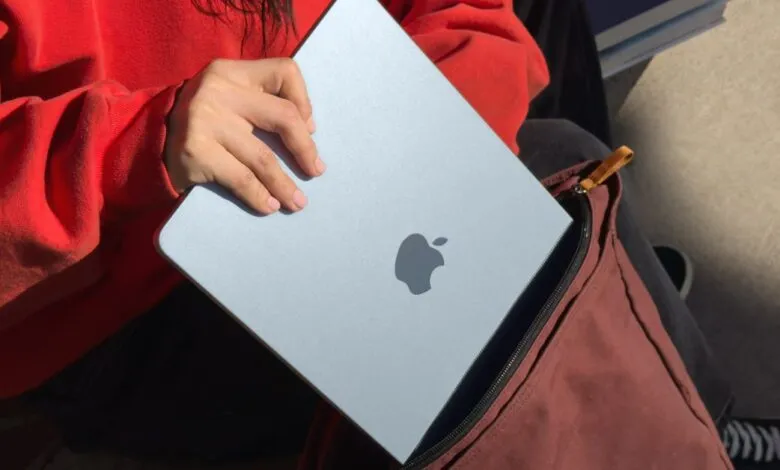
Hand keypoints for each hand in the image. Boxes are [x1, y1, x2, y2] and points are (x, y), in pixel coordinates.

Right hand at [165, 58, 324, 213]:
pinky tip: (270, 206)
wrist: (146, 139)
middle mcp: (219, 90)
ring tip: (298, 202)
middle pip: (283, 118)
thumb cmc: (203, 122)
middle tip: (315, 171)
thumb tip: (308, 128)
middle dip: (305, 149)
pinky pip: (241, 179)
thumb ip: (261, 102)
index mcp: (232, 72)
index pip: (284, 72)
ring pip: (264, 158)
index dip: (304, 101)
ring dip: (285, 185)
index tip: (308, 127)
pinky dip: (260, 197)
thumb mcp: (227, 98)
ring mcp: (205, 121)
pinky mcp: (196, 152)